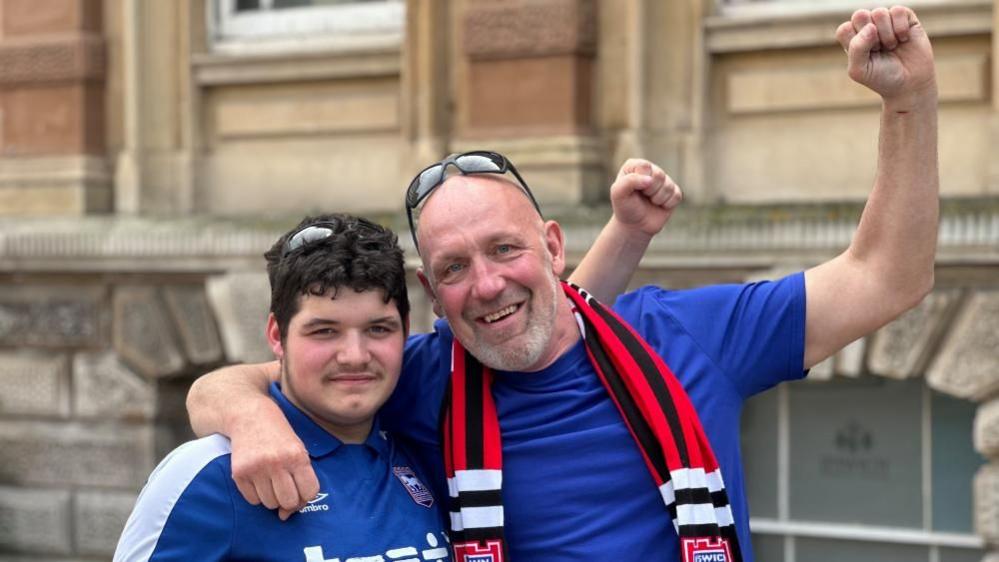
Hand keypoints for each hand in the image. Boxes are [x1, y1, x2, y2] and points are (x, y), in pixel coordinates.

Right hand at [229, 401, 319, 520]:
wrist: (249, 416)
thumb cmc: (279, 435)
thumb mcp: (298, 449)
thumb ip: (300, 479)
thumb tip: (285, 515)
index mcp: (297, 456)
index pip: (309, 492)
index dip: (306, 496)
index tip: (300, 489)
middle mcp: (277, 463)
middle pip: (289, 502)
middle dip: (288, 499)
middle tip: (284, 486)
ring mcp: (256, 468)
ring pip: (269, 504)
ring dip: (271, 496)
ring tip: (270, 478)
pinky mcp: (239, 473)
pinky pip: (252, 500)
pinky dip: (256, 494)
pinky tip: (257, 477)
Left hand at [610, 158, 682, 237]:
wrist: (634, 225)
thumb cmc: (625, 207)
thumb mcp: (618, 194)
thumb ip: (629, 181)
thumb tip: (650, 180)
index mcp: (635, 165)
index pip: (644, 166)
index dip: (640, 180)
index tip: (633, 190)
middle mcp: (650, 170)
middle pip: (659, 175)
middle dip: (649, 191)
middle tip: (643, 197)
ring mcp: (663, 180)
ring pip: (668, 186)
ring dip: (657, 199)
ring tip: (649, 201)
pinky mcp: (674, 192)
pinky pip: (676, 196)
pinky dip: (666, 204)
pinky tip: (659, 205)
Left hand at [835, 6, 935, 105]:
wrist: (910, 84)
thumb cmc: (881, 78)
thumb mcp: (860, 70)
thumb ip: (856, 49)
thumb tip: (870, 27)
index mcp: (853, 39)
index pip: (844, 29)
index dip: (856, 43)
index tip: (867, 57)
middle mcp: (868, 27)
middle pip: (859, 16)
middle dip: (871, 37)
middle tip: (879, 50)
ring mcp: (886, 21)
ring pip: (879, 13)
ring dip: (887, 35)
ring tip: (891, 47)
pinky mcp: (905, 17)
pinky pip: (898, 10)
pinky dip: (900, 28)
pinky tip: (903, 39)